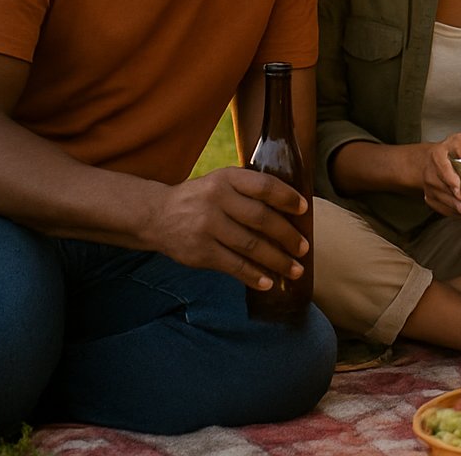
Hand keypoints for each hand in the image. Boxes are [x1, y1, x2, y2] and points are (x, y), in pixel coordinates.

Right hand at [144, 166, 309, 288]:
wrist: (156, 216)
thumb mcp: (221, 182)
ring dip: (277, 260)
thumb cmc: (201, 199)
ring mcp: (207, 227)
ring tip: (295, 270)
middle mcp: (216, 200)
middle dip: (287, 235)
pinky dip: (254, 276)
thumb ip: (249, 189)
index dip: (287, 197)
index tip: (305, 209)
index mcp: (226, 178)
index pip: (263, 186)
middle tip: (305, 248)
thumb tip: (293, 208)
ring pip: (251, 246)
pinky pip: (234, 266)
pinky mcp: (200, 252)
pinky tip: (269, 282)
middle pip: (261, 218)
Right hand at [421, 133, 460, 221]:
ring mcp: (431, 191)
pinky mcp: (433, 202)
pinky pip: (450, 212)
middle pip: (449, 193)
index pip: (444, 171)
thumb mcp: (459, 141)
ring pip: (451, 206)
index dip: (453, 182)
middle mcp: (431, 176)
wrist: (427, 162)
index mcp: (437, 158)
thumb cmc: (448, 151)